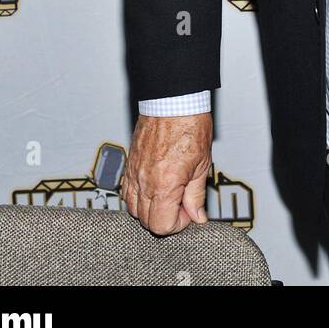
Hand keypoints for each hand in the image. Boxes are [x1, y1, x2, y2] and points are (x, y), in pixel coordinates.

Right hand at [121, 112, 212, 234]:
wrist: (174, 101)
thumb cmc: (189, 125)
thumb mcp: (202, 164)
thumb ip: (196, 195)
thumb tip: (197, 215)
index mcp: (164, 184)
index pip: (162, 226)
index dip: (178, 224)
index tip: (188, 211)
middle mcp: (145, 181)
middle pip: (146, 221)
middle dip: (166, 218)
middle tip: (182, 203)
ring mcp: (134, 172)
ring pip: (133, 209)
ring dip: (150, 209)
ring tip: (168, 196)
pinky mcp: (130, 164)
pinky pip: (126, 191)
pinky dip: (138, 197)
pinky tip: (153, 188)